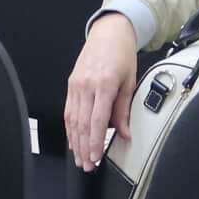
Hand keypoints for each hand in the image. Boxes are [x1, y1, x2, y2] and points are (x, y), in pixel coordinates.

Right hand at [62, 14, 141, 172]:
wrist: (109, 33)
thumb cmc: (121, 55)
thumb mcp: (130, 81)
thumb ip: (124, 110)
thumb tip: (125, 133)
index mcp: (103, 84)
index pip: (96, 121)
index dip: (94, 142)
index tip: (96, 157)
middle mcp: (86, 85)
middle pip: (81, 124)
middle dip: (83, 148)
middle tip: (87, 165)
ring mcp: (76, 85)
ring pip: (72, 119)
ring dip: (75, 141)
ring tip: (80, 158)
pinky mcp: (71, 84)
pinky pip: (68, 110)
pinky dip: (70, 128)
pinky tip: (73, 140)